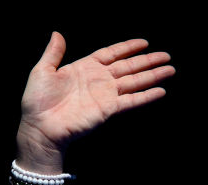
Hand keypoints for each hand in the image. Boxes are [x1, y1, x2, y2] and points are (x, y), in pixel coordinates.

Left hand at [16, 32, 173, 169]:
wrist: (39, 127)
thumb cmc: (37, 101)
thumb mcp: (42, 71)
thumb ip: (53, 53)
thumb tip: (57, 33)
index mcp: (84, 68)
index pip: (111, 54)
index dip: (127, 47)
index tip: (144, 42)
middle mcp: (98, 80)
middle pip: (128, 66)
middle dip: (147, 61)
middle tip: (167, 55)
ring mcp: (105, 95)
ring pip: (134, 81)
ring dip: (152, 75)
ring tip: (170, 69)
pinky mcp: (108, 109)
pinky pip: (131, 100)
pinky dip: (146, 96)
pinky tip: (161, 90)